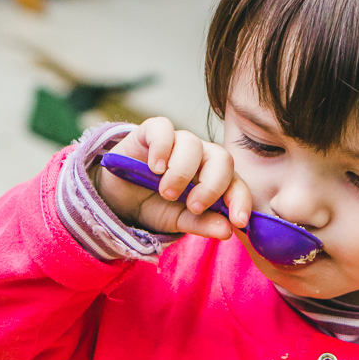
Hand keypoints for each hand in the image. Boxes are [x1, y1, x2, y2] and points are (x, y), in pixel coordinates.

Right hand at [92, 118, 251, 239]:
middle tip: (193, 206)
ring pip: (192, 144)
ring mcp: (177, 142)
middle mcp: (200, 157)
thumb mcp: (178, 221)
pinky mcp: (151, 132)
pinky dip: (162, 148)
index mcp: (213, 178)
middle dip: (212, 185)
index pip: (236, 183)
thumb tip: (227, 231)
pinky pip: (163, 129)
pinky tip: (155, 168)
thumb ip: (202, 224)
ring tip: (166, 192)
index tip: (237, 221)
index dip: (241, 199)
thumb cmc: (154, 206)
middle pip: (221, 158)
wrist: (118, 198)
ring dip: (182, 171)